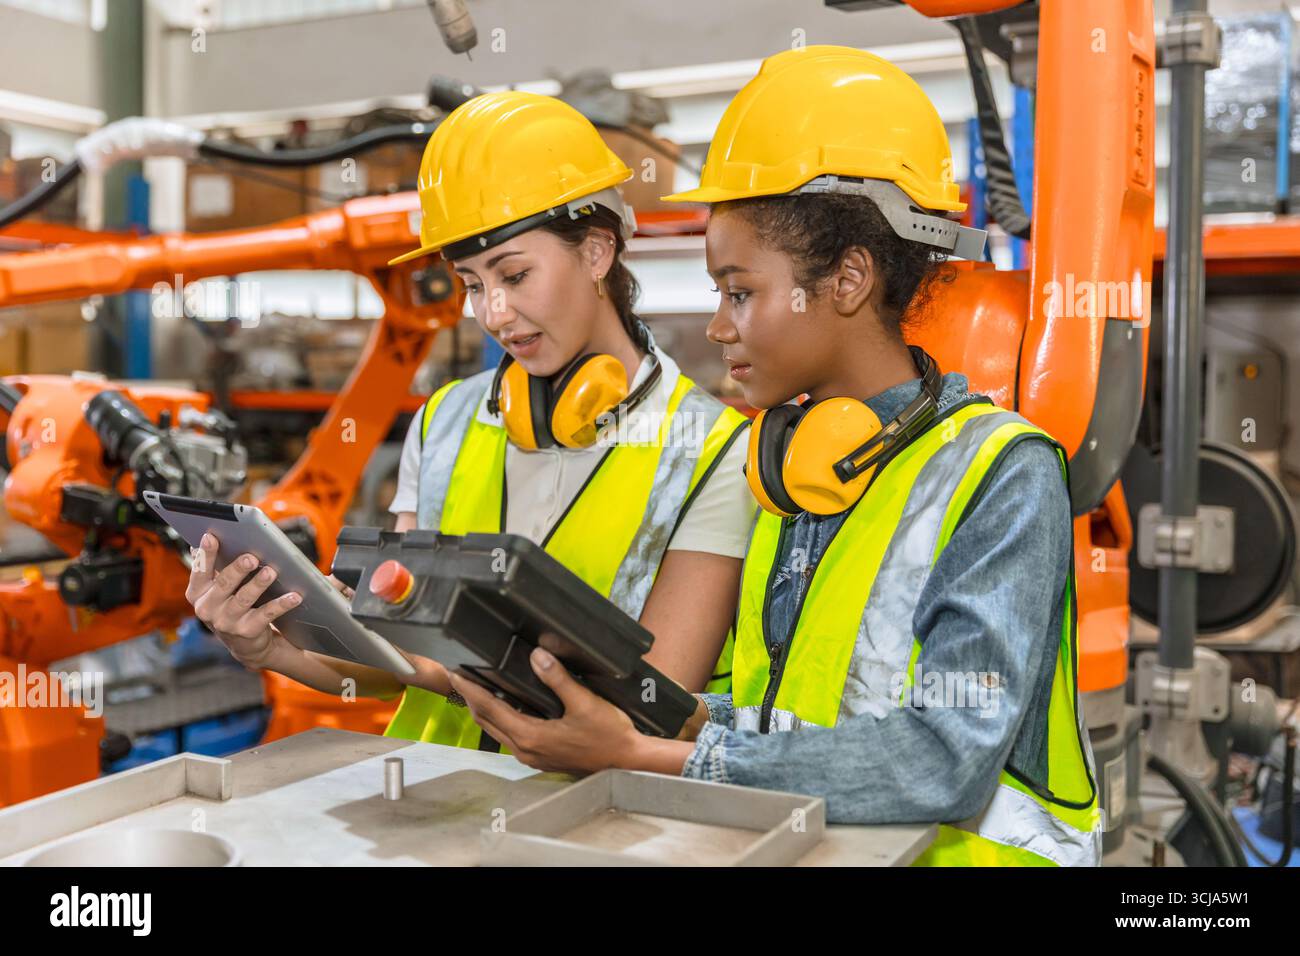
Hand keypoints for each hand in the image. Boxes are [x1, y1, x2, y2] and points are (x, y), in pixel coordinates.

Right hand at [186, 532, 304, 670]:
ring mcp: (226, 622)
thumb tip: (209, 535)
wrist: (246, 643)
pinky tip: (294, 596)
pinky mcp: (248, 631)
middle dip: (238, 569)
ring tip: (271, 572)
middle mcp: (207, 609)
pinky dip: (282, 604)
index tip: (211, 536)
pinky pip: (267, 614)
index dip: (205, 553)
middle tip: (251, 557)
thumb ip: (213, 565)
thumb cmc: (231, 604)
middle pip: (224, 584)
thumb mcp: (217, 588)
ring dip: (258, 584)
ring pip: (244, 599)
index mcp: (197, 593)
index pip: (199, 570)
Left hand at [448, 647, 641, 773]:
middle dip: (471, 698)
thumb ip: (558, 679)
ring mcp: (532, 756)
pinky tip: (506, 706)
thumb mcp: (584, 703)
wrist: (626, 761)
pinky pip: (511, 735)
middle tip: (460, 676)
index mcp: (531, 736)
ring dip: (485, 709)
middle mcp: (525, 750)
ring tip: (477, 687)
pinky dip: (501, 718)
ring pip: (497, 730)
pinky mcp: (541, 757)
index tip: (456, 673)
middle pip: (487, 721)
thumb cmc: (608, 734)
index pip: (490, 708)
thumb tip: (537, 656)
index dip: (471, 689)